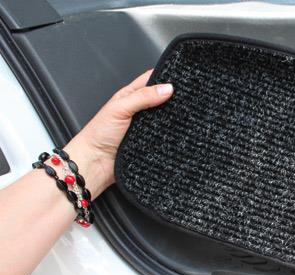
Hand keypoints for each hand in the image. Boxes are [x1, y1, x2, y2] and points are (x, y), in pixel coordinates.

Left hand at [64, 70, 172, 196]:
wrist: (96, 162)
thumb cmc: (99, 134)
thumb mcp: (120, 108)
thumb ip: (142, 97)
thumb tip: (166, 88)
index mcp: (130, 96)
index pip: (151, 80)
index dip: (164, 77)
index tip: (179, 79)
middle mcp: (139, 110)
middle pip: (161, 98)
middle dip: (173, 97)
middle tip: (184, 97)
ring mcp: (146, 126)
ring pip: (165, 117)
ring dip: (172, 117)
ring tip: (182, 114)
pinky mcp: (151, 141)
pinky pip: (165, 135)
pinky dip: (170, 133)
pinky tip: (175, 131)